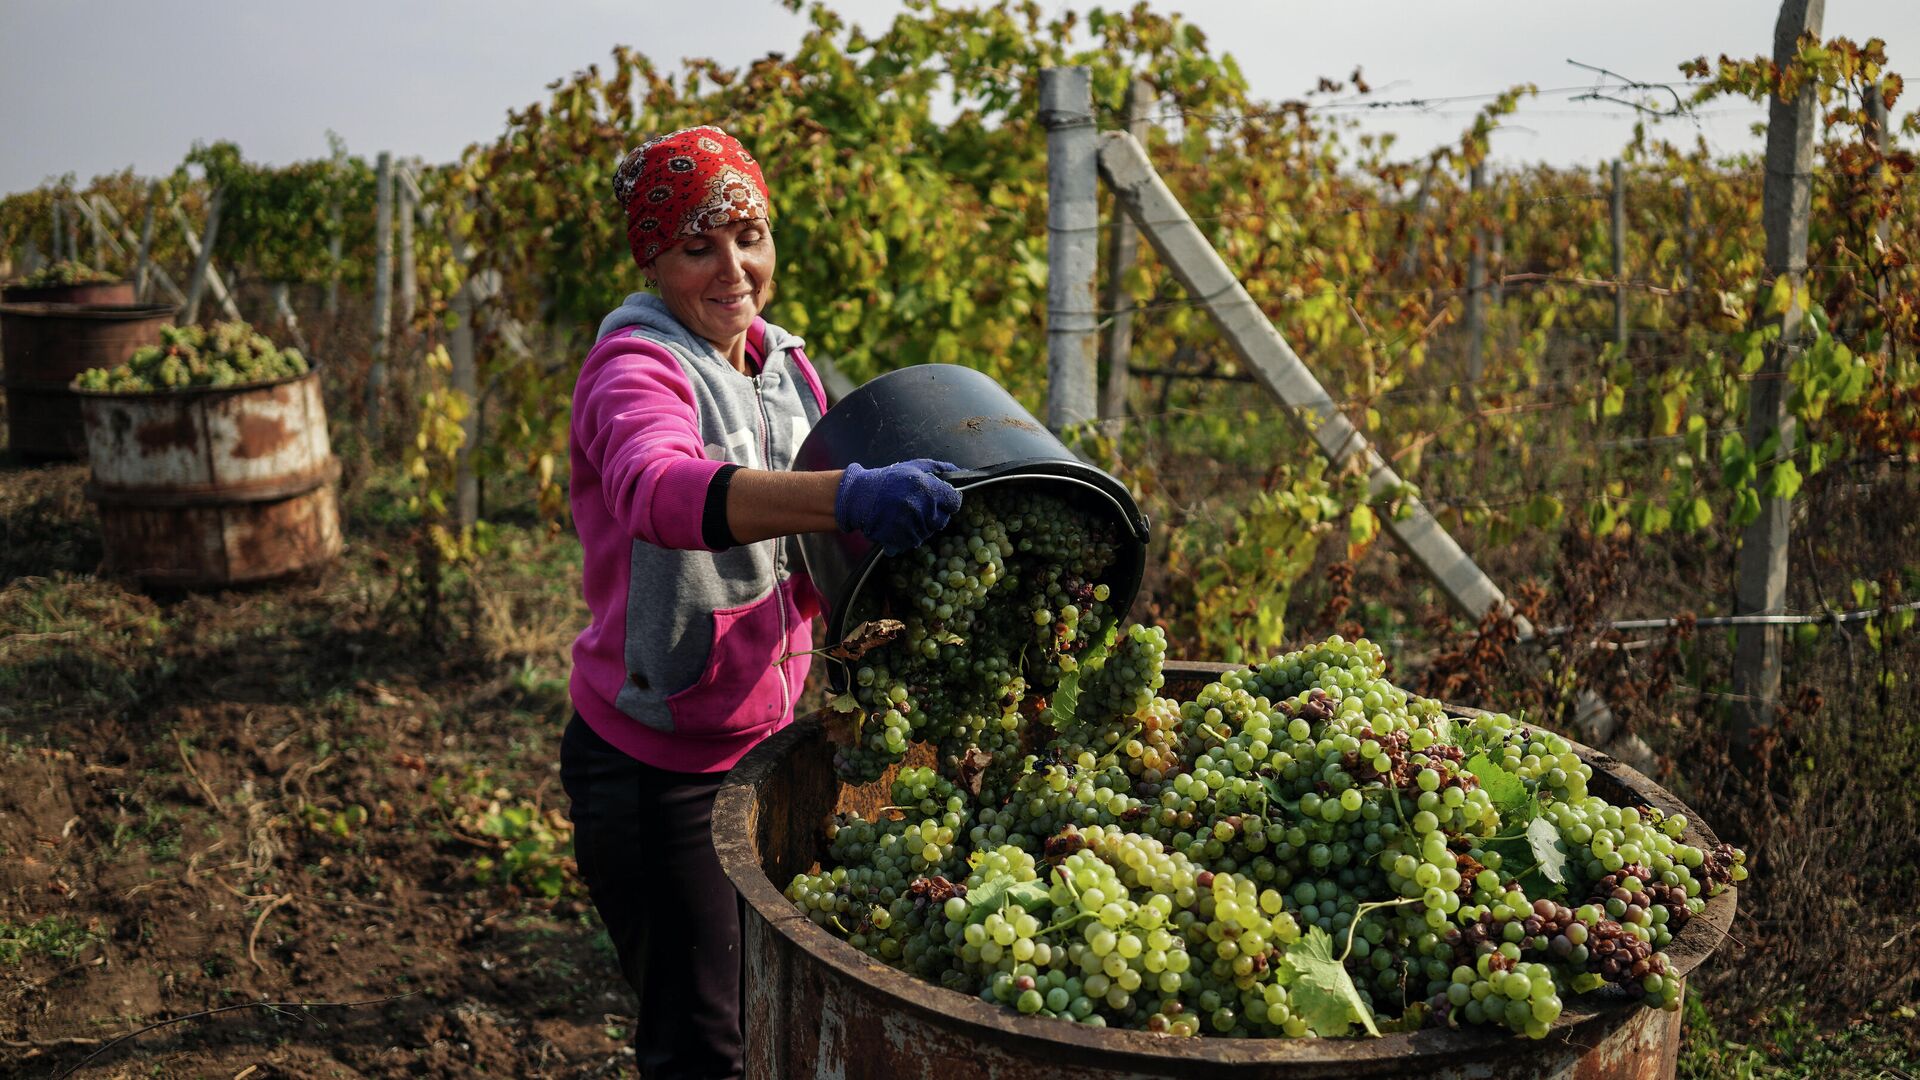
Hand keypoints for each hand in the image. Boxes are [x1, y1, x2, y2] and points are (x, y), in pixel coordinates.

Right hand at [835, 459, 962, 554]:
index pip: (954, 502)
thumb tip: (961, 472)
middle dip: (934, 514)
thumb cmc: (889, 480)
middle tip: (918, 505)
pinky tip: (899, 523)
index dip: (948, 500)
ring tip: (906, 513)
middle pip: (942, 520)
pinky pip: (914, 541)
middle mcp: (921, 508)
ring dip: (921, 525)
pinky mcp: (900, 539)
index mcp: (928, 488)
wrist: (860, 497)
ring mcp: (911, 525)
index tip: (939, 499)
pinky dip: (909, 535)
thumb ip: (940, 468)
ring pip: (928, 532)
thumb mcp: (915, 466)